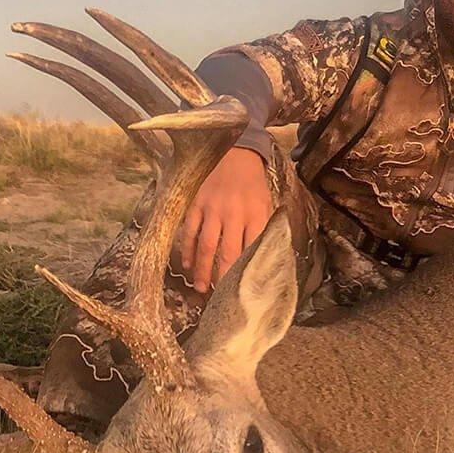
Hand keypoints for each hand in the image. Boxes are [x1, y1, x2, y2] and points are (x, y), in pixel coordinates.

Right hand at [178, 147, 272, 292]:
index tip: (245, 293)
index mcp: (256, 216)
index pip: (252, 251)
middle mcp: (235, 214)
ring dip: (203, 270)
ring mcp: (213, 210)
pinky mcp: (197, 205)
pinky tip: (187, 266)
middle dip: (223, 279)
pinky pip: (190, 232)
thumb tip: (265, 259)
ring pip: (207, 247)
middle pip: (228, 254)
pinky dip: (188, 251)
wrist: (235, 153)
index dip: (247, 274)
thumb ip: (264, 230)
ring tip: (201, 289)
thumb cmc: (253, 185)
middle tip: (220, 300)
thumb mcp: (266, 205)